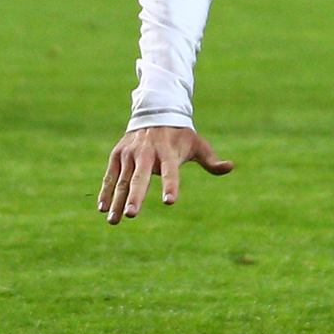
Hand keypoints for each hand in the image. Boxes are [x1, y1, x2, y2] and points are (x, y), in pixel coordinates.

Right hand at [98, 124, 232, 223]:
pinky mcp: (118, 154)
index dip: (171, 185)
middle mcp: (148, 153)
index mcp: (168, 152)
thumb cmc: (180, 135)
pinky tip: (103, 208)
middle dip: (136, 196)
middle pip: (141, 177)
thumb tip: (230, 167)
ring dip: (118, 201)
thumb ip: (211, 160)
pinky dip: (106, 191)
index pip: (171, 171)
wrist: (155, 112)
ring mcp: (130, 153)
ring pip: (123, 180)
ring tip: (115, 221)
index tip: (170, 201)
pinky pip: (110, 175)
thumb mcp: (198, 144)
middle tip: (132, 215)